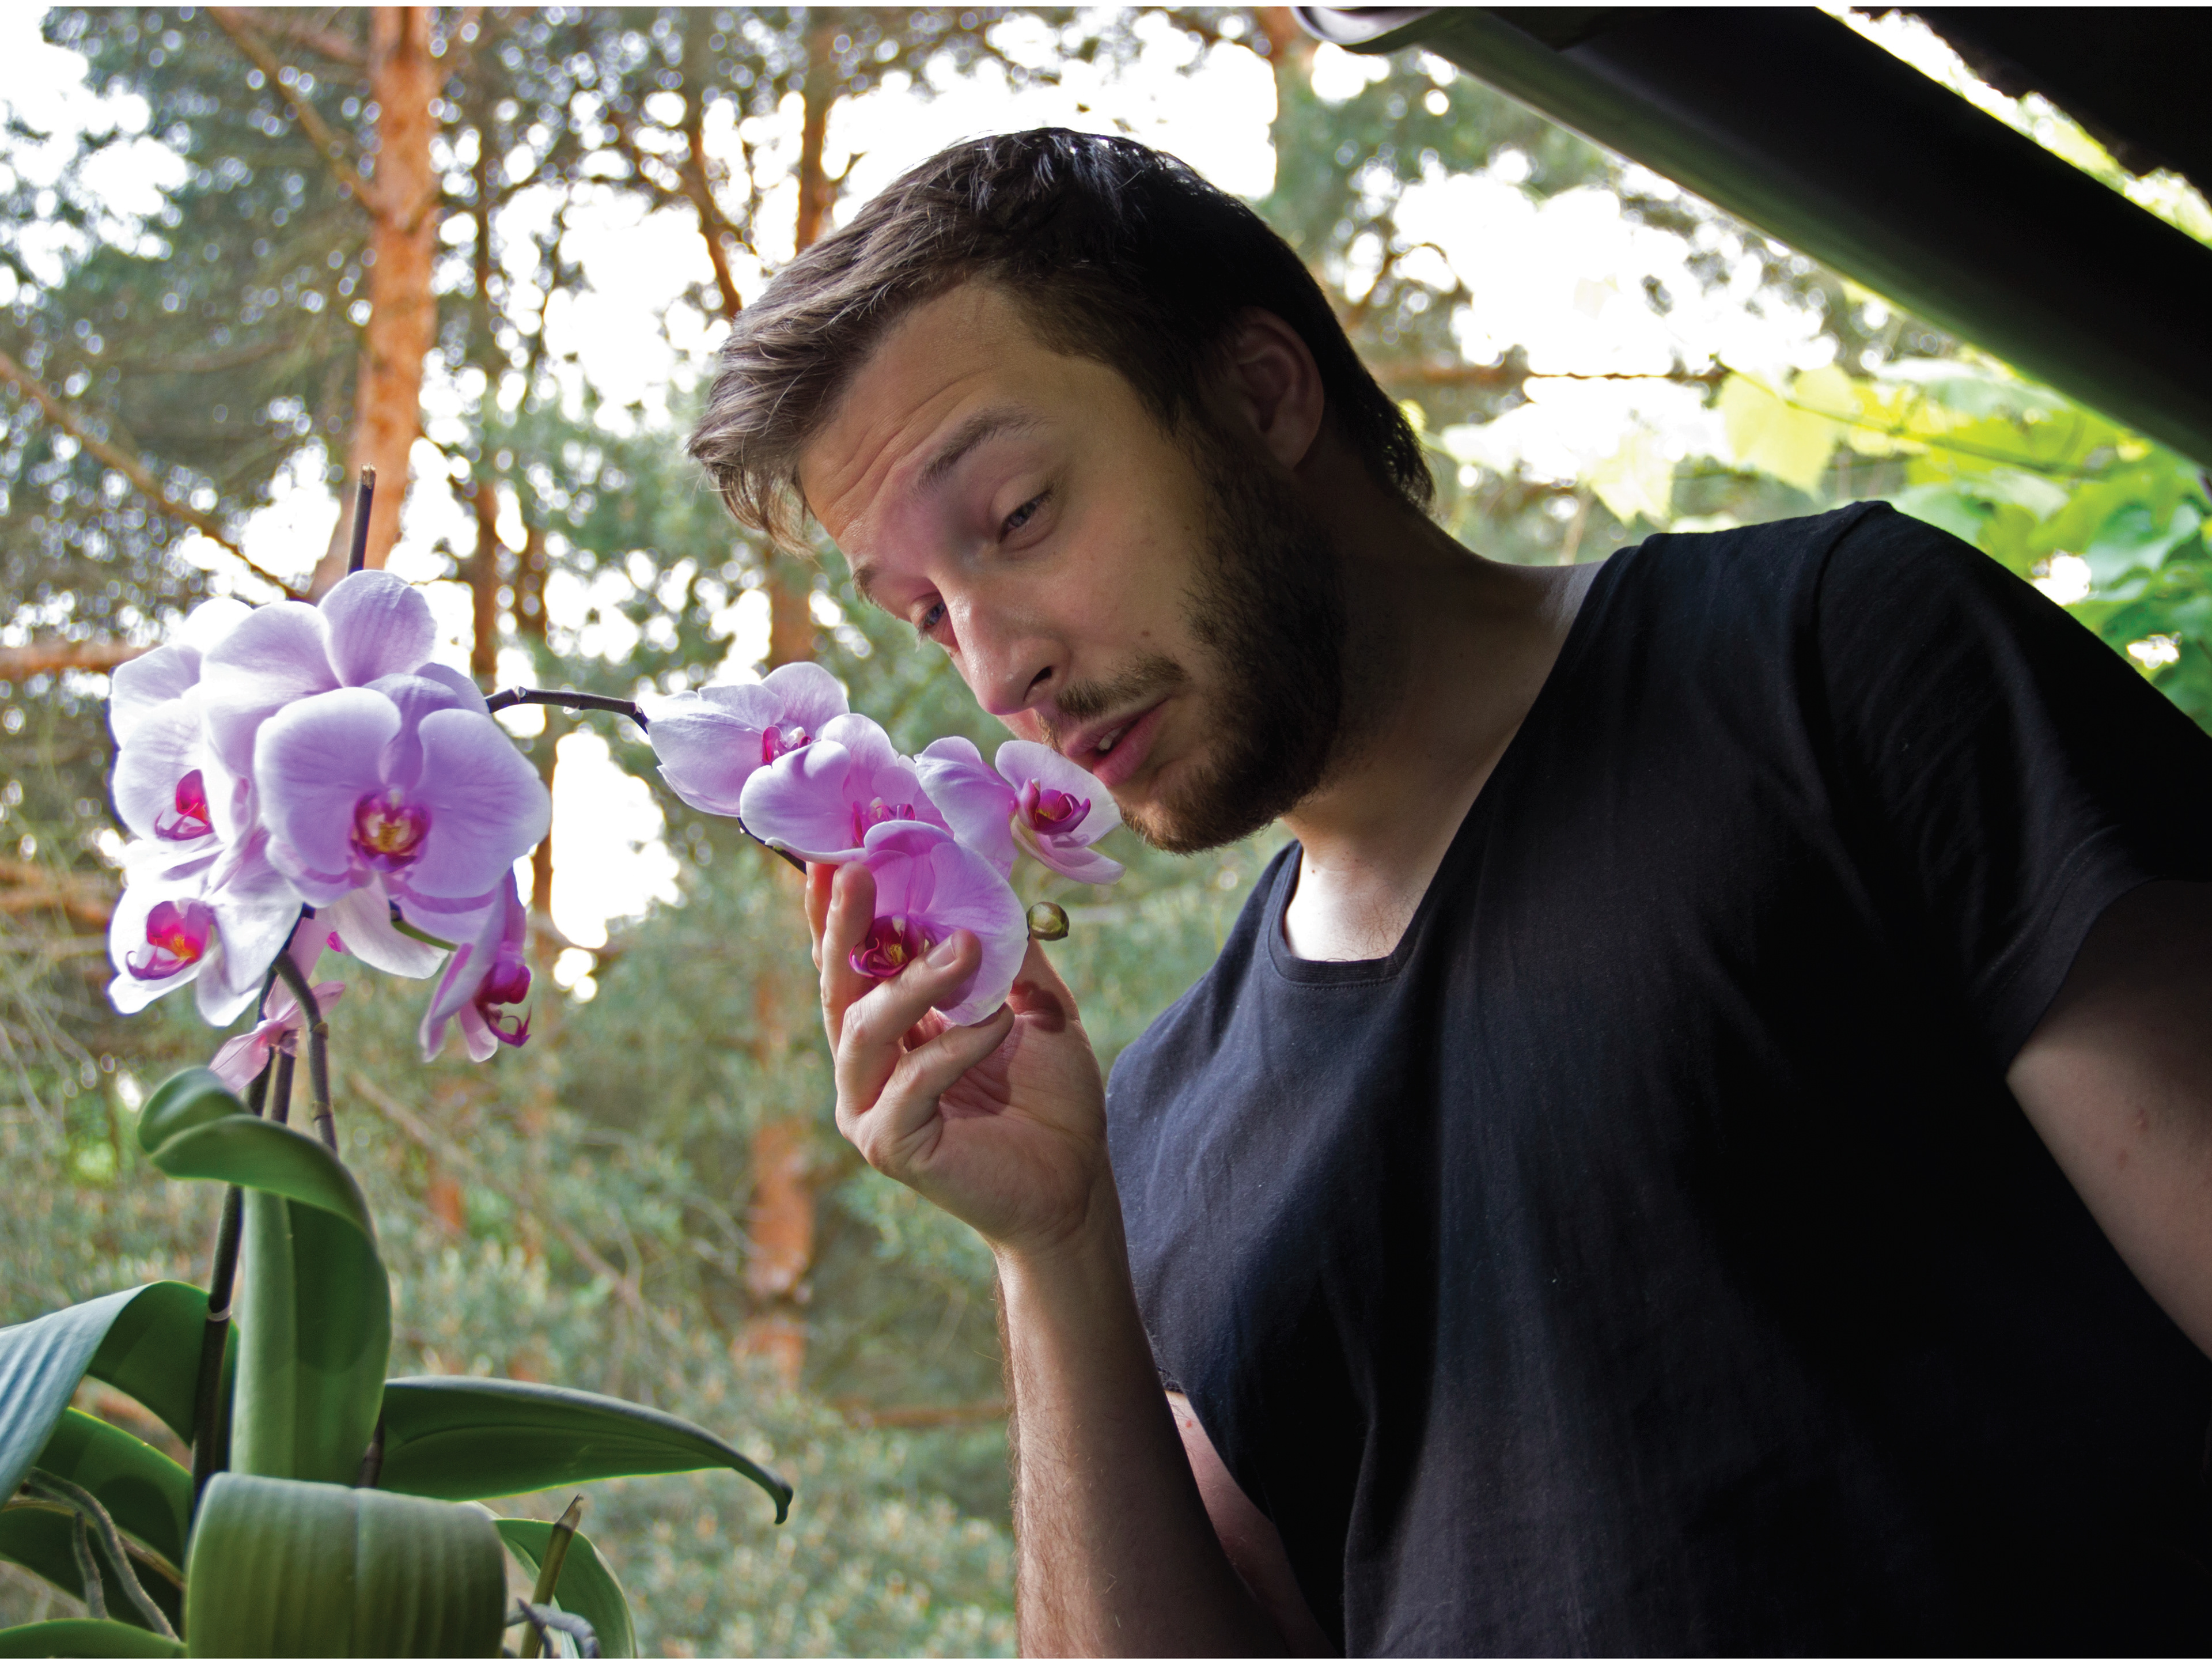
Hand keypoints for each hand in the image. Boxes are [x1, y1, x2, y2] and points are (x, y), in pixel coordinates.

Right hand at [807, 861, 1111, 1254]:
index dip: (840, 910)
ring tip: (963, 948)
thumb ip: (1006, 957)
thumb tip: (989, 891)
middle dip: (843, 926)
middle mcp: (867, 1066)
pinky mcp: (889, 1144)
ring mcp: (870, 1107)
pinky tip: (1000, 1023)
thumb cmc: (1050, 1097)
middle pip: (838, 987)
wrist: (1076, 1181)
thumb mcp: (1036, 1007)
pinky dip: (956, 1047)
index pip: (854, 962)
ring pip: (864, 1030)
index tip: (843, 851)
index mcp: (892, 1029)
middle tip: (858, 870)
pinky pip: (912, 1082)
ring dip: (912, 982)